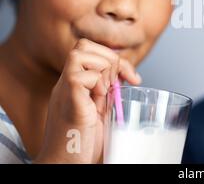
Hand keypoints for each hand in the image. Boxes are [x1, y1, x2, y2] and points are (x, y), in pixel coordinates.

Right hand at [35, 38, 140, 162]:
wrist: (66, 165)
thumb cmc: (83, 143)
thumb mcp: (100, 110)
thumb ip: (107, 92)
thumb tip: (124, 75)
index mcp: (75, 85)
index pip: (89, 51)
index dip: (113, 57)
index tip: (132, 78)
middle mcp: (66, 84)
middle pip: (82, 45)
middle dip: (109, 57)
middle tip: (119, 81)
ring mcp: (64, 91)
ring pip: (79, 53)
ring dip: (101, 67)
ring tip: (105, 91)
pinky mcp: (68, 102)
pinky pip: (80, 76)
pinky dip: (96, 84)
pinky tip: (98, 101)